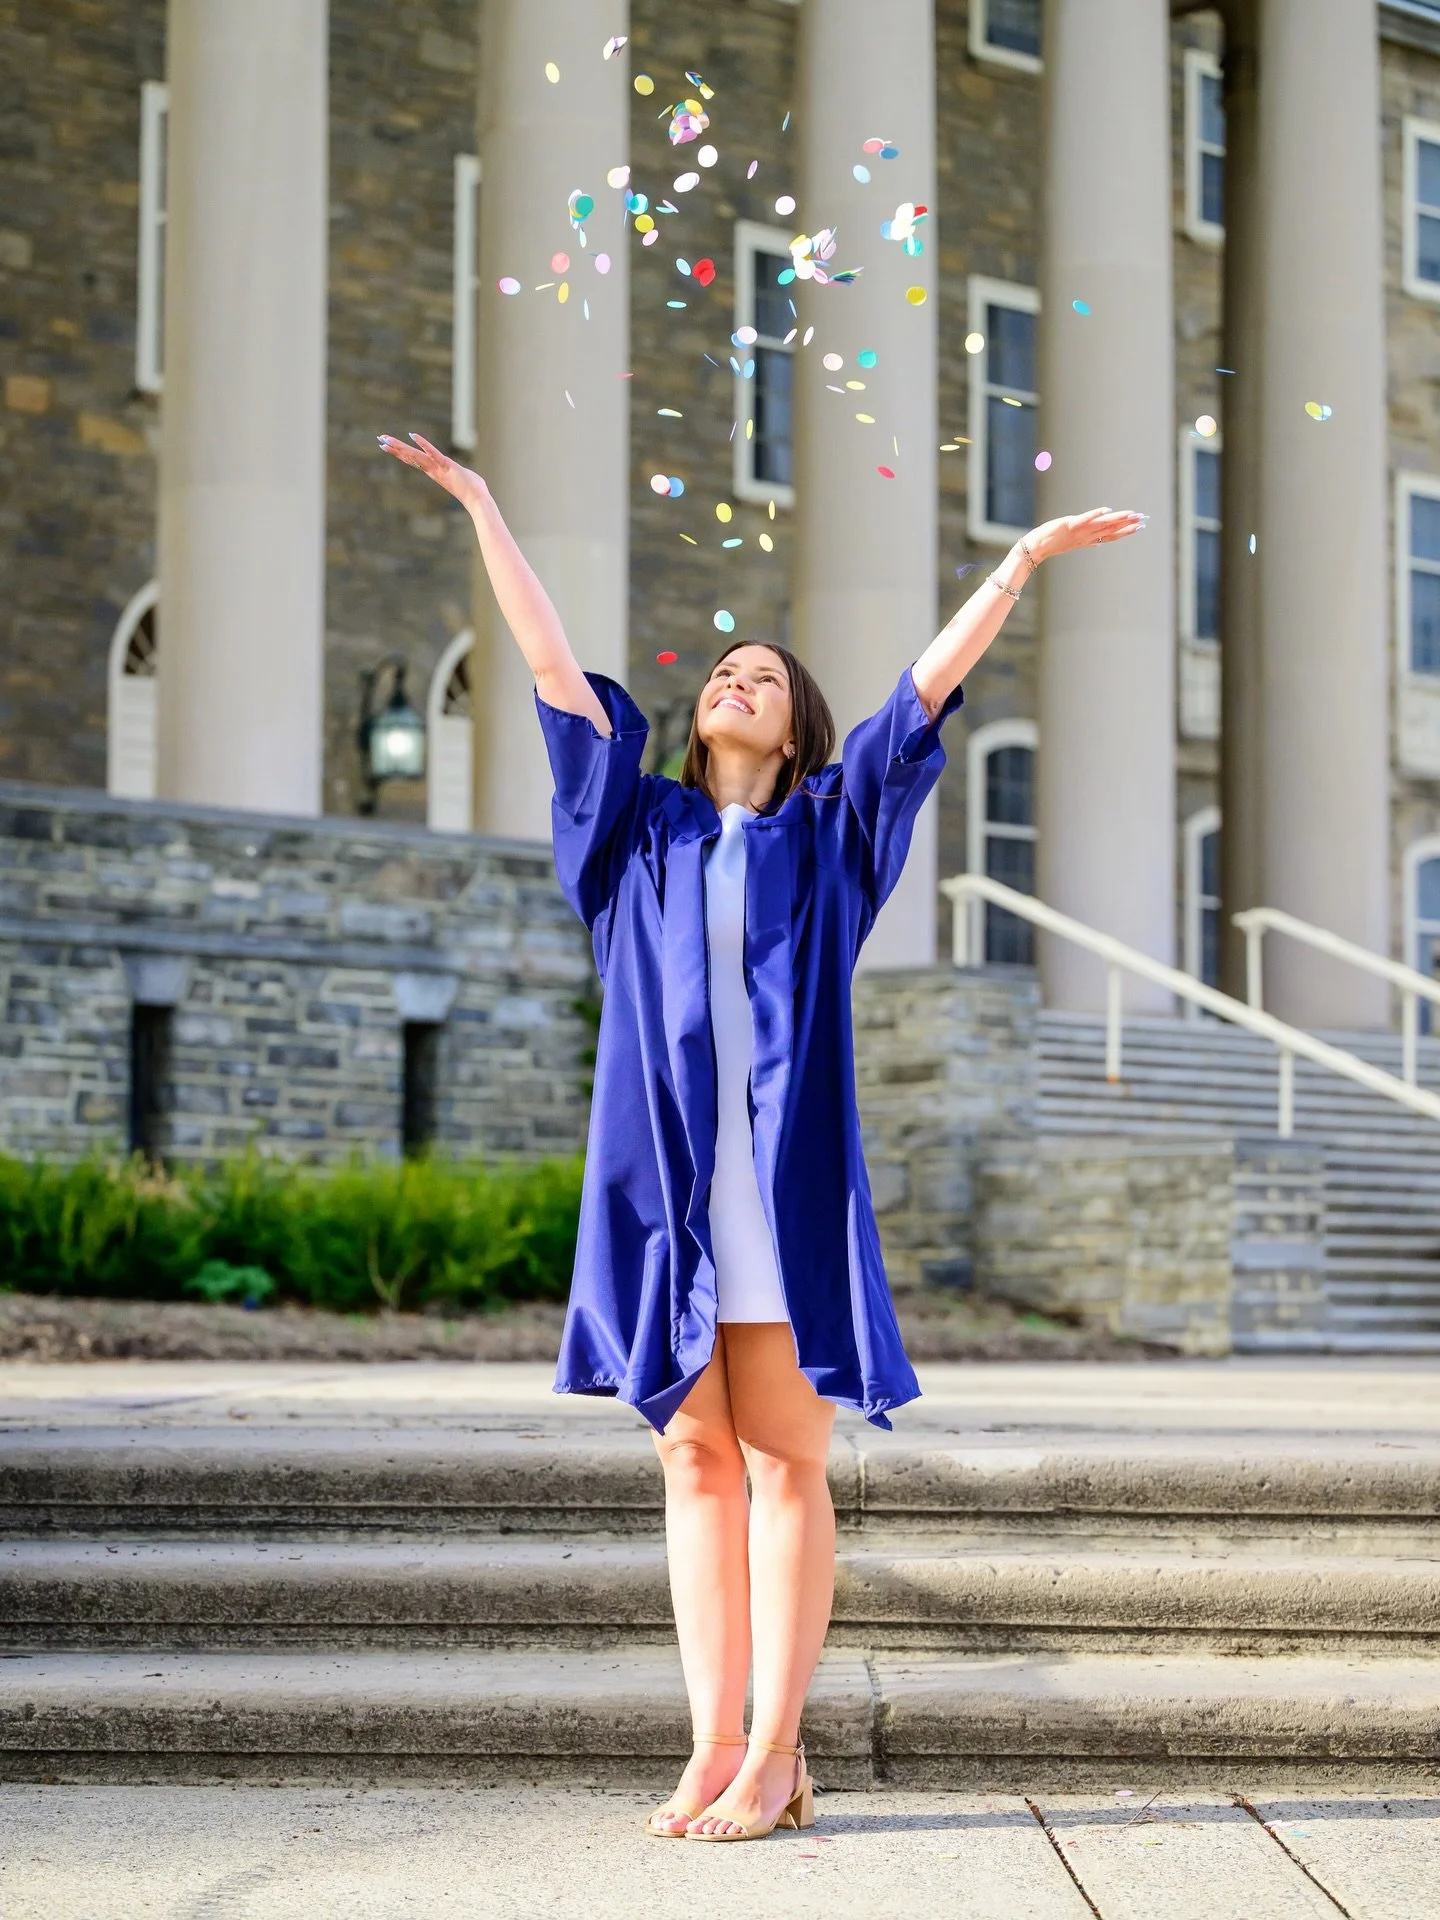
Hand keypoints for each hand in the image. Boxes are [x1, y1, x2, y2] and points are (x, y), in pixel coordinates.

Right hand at [377, 431, 488, 512]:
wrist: (479, 501)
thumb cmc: (474, 491)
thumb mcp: (462, 478)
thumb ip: (459, 474)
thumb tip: (464, 475)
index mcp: (435, 471)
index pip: (415, 459)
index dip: (401, 453)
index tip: (389, 446)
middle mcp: (433, 470)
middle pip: (410, 457)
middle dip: (395, 448)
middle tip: (380, 440)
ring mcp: (438, 468)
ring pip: (415, 455)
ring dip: (400, 446)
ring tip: (386, 440)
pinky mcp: (447, 465)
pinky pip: (433, 453)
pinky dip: (424, 443)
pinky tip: (412, 435)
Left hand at [1026, 506, 1146, 563]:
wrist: (1036, 548)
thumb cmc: (1052, 543)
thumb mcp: (1072, 542)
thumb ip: (1086, 539)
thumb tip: (1098, 541)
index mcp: (1089, 540)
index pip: (1111, 536)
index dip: (1126, 531)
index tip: (1140, 527)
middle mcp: (1087, 536)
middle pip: (1111, 529)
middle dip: (1128, 524)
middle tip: (1144, 520)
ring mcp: (1079, 531)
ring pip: (1103, 524)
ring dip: (1117, 519)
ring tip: (1131, 514)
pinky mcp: (1070, 525)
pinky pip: (1085, 519)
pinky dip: (1095, 514)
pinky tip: (1106, 510)